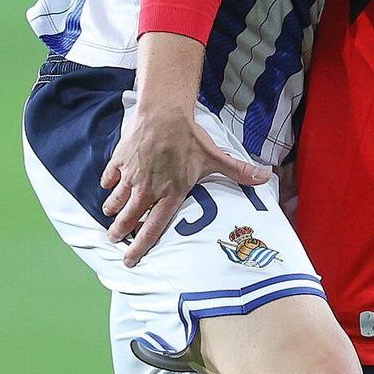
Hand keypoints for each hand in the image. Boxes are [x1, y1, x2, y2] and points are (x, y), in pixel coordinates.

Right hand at [102, 106, 270, 268]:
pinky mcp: (121, 160)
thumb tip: (265, 177)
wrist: (165, 113)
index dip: (141, 247)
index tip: (131, 260)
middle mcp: (148, 189)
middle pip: (129, 218)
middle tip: (114, 239)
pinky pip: (110, 177)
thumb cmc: (190, 138)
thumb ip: (239, 172)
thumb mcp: (216, 158)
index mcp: (170, 194)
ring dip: (113, 210)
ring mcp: (132, 176)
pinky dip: (108, 183)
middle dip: (120, 232)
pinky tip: (108, 186)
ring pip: (117, 199)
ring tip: (109, 216)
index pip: (153, 228)